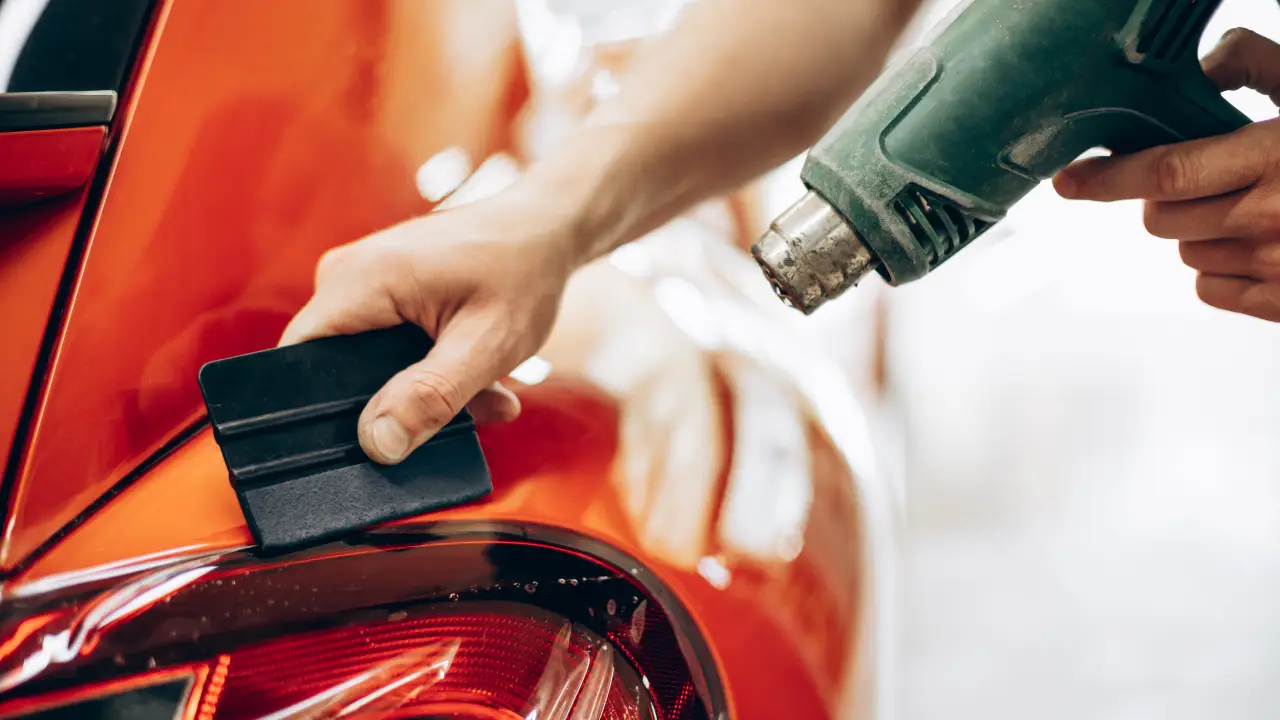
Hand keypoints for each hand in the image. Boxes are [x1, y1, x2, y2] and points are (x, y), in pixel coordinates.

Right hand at [279, 191, 577, 463]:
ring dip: (423, 393)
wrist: (547, 228)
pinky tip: (479, 381)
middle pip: (331, 371)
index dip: (318, 416)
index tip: (366, 450)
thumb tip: (377, 444)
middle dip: (395, 408)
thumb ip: (431, 396)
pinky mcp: (381, 295)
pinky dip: (430, 373)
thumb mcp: (487, 345)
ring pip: (365, 367)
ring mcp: (361, 284)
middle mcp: (346, 277)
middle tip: (457, 419)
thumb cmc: (524, 272)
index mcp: (360, 281)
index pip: (296, 363)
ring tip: (484, 394)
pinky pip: (384, 351)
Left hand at [1053, 28, 1279, 321]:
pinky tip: (1257, 243)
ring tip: (1248, 207)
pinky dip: (1219, 268)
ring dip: (1197, 230)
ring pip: (1186, 252)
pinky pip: (1211, 289)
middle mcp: (1272, 218)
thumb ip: (1250, 65)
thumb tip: (1193, 70)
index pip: (1165, 172)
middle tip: (1206, 176)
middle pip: (1163, 218)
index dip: (1107, 178)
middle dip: (1164, 197)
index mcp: (1277, 157)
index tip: (1070, 179)